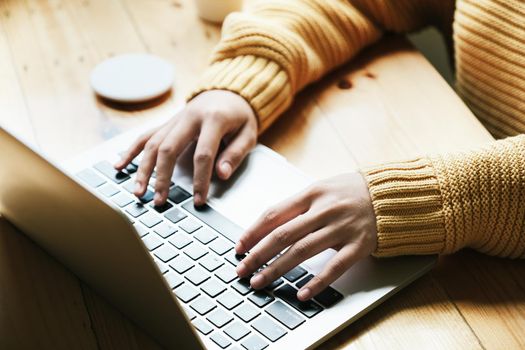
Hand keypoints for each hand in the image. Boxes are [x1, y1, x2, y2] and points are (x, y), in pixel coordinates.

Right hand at [115, 90, 257, 205]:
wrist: (228, 92)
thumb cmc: (239, 116)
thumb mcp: (248, 133)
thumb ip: (235, 153)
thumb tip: (221, 174)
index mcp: (213, 119)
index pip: (203, 154)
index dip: (200, 179)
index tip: (198, 200)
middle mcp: (189, 117)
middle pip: (169, 148)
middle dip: (162, 177)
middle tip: (159, 200)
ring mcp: (174, 119)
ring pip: (152, 143)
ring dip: (142, 169)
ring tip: (137, 192)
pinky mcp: (166, 123)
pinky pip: (145, 136)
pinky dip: (131, 151)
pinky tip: (119, 166)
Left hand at [235, 173, 376, 300]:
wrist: (389, 195)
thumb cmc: (350, 192)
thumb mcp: (320, 189)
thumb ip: (296, 206)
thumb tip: (265, 227)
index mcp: (311, 194)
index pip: (274, 214)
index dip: (253, 232)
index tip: (239, 247)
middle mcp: (324, 210)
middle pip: (283, 234)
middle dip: (257, 254)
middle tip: (242, 269)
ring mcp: (341, 228)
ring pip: (302, 251)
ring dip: (277, 268)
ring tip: (259, 281)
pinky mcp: (358, 245)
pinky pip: (334, 267)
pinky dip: (317, 282)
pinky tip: (302, 293)